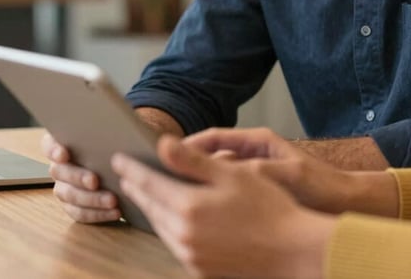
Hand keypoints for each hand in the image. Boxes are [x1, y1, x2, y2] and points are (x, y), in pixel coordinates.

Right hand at [41, 131, 120, 223]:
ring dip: (91, 199)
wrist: (123, 162)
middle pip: (60, 172)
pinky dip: (98, 214)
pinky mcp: (74, 206)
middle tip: (95, 181)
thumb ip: (109, 129)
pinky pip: (80, 213)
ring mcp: (64, 188)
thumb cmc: (117, 140)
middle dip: (78, 177)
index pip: (49, 144)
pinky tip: (116, 212)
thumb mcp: (115, 130)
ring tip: (112, 200)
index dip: (53, 149)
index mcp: (63, 144)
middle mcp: (59, 167)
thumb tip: (118, 128)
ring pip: (70, 195)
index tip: (64, 153)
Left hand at [112, 134, 332, 278]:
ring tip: (144, 192)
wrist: (291, 250)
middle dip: (137, 187)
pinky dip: (167, 225)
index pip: (149, 183)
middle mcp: (182, 235)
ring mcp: (190, 255)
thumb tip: (162, 144)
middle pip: (150, 206)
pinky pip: (174, 242)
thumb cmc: (267, 206)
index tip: (119, 158)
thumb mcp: (231, 174)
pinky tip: (171, 217)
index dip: (133, 168)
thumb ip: (192, 161)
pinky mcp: (199, 269)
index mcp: (188, 207)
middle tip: (126, 173)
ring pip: (160, 226)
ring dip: (150, 207)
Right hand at [182, 127, 398, 216]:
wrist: (340, 201)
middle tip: (152, 172)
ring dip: (192, 182)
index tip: (162, 154)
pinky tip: (194, 212)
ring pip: (211, 175)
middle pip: (207, 154)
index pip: (213, 137)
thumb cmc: (318, 185)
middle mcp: (251, 154)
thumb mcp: (287, 175)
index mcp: (257, 142)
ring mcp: (250, 172)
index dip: (188, 145)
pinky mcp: (252, 190)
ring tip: (166, 194)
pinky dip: (207, 197)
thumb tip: (223, 168)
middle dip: (181, 163)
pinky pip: (221, 191)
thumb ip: (255, 170)